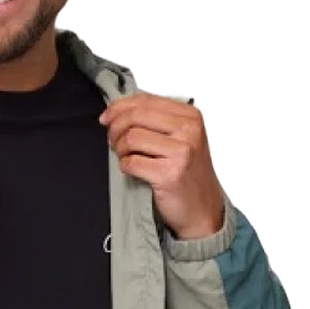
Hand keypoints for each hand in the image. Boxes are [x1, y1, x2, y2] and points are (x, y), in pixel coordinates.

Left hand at [99, 94, 225, 239]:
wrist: (202, 208)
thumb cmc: (189, 173)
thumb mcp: (181, 138)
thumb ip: (155, 120)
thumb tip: (117, 111)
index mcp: (190, 117)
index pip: (146, 100)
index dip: (119, 107)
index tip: (106, 116)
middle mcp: (188, 131)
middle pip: (135, 116)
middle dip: (115, 128)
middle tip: (112, 140)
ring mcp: (180, 153)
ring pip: (131, 138)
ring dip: (120, 149)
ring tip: (125, 156)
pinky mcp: (169, 174)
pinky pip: (131, 163)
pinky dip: (125, 166)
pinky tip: (133, 170)